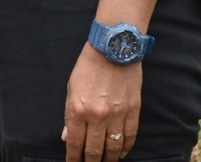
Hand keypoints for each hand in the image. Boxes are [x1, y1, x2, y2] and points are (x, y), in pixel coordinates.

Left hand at [61, 45, 140, 160]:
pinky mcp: (133, 111)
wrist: (113, 49)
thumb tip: (67, 137)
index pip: (75, 142)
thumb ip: (69, 115)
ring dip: (110, 159)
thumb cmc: (88, 67)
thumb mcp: (71, 89)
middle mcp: (97, 115)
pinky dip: (126, 149)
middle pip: (94, 150)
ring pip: (114, 148)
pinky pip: (130, 137)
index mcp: (78, 109)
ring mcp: (117, 115)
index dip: (73, 158)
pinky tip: (122, 154)